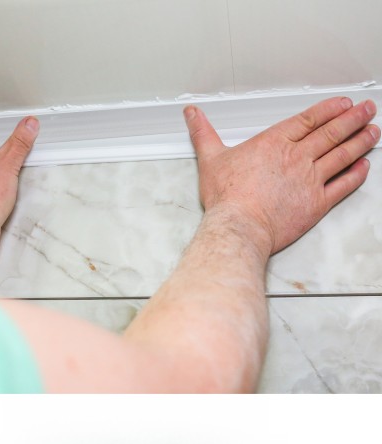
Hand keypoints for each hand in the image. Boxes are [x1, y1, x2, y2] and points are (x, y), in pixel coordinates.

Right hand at [184, 97, 379, 253]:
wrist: (239, 226)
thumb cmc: (227, 197)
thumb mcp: (210, 159)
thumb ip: (203, 133)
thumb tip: (192, 115)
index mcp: (274, 143)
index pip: (309, 119)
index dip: (330, 109)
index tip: (343, 104)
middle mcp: (297, 157)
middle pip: (332, 133)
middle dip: (353, 119)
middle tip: (367, 110)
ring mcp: (310, 180)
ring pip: (342, 155)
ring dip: (361, 141)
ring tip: (373, 132)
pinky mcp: (316, 203)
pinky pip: (343, 185)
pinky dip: (356, 175)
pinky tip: (364, 167)